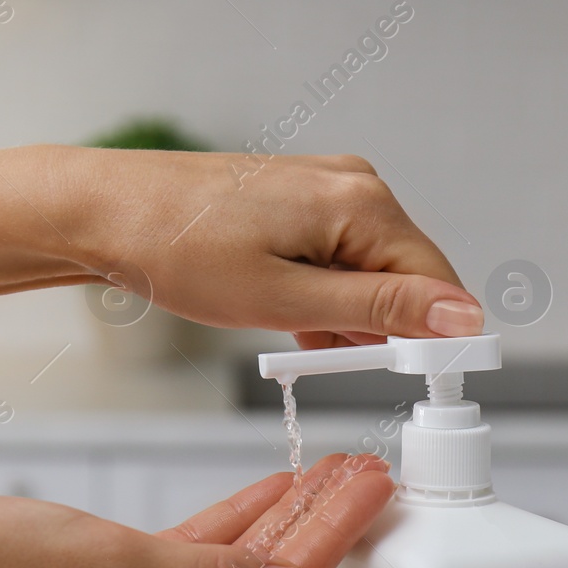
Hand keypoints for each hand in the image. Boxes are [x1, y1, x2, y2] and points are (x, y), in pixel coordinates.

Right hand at [0, 453, 393, 567]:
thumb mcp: (113, 564)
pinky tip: (261, 494)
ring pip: (235, 567)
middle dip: (323, 528)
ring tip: (331, 477)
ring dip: (283, 521)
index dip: (334, 540)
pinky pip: (192, 557)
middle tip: (369, 477)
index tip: (375, 493)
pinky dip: (232, 525)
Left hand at [56, 147, 485, 347]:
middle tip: (315, 350)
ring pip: (370, 275)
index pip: (438, 285)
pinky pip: (339, 260)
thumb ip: (379, 310)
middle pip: (407, 280)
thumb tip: (462, 317)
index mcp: (361, 202)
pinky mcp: (303, 199)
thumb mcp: (285, 298)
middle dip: (375, 330)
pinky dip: (320, 298)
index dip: (429, 342)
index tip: (409, 383)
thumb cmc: (178, 250)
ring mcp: (329, 188)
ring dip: (342, 318)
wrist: (105, 212)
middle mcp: (356, 184)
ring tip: (283, 326)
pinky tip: (285, 314)